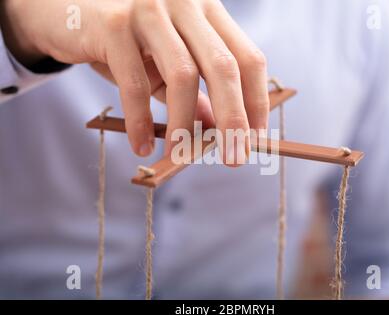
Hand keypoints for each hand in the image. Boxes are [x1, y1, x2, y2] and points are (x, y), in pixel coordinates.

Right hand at [0, 0, 268, 163]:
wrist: (66, 7)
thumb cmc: (127, 39)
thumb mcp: (167, 63)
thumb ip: (195, 92)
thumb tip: (218, 128)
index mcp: (208, 11)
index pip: (248, 58)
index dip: (256, 100)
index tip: (255, 136)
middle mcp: (186, 4)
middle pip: (224, 67)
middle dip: (233, 119)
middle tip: (235, 158)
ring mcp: (150, 9)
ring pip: (182, 75)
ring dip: (184, 124)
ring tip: (180, 155)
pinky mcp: (114, 24)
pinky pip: (135, 83)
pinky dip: (140, 120)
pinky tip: (141, 144)